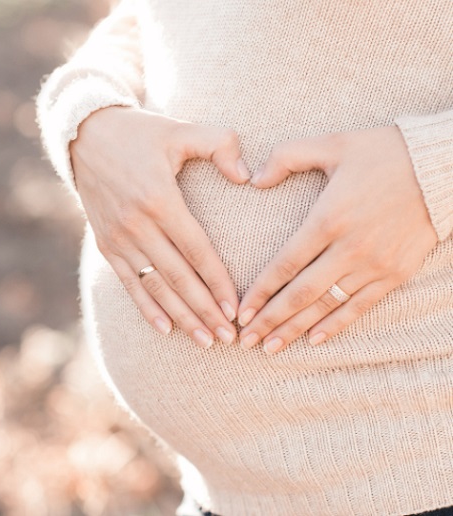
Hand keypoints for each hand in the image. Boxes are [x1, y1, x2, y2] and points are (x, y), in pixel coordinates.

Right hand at [70, 106, 250, 347]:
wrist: (85, 136)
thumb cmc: (140, 134)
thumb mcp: (180, 130)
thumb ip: (219, 145)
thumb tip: (247, 177)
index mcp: (160, 199)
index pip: (197, 250)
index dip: (218, 282)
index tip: (236, 308)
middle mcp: (137, 225)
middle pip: (179, 277)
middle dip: (205, 310)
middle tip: (229, 337)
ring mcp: (118, 238)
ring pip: (156, 286)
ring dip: (181, 316)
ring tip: (205, 340)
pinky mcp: (105, 245)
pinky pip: (128, 283)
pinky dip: (146, 308)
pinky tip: (164, 328)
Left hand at [237, 126, 437, 353]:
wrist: (445, 169)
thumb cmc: (384, 154)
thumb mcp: (333, 143)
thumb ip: (287, 157)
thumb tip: (255, 180)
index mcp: (328, 218)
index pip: (285, 264)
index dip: (260, 292)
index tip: (241, 312)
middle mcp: (349, 249)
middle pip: (300, 294)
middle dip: (270, 320)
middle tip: (246, 341)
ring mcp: (373, 265)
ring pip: (326, 306)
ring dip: (295, 329)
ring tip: (270, 348)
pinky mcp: (394, 275)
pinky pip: (359, 307)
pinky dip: (335, 325)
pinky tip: (314, 340)